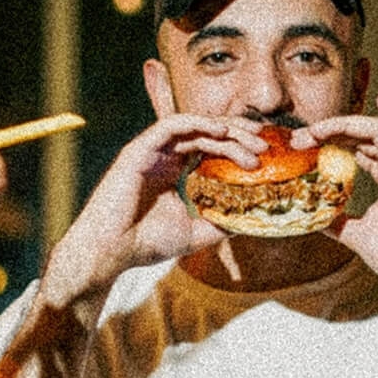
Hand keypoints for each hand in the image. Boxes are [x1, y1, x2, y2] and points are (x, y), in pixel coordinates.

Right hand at [46, 116, 266, 301]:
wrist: (110, 253)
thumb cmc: (144, 244)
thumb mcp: (194, 234)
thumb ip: (219, 224)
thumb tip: (250, 222)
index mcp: (172, 168)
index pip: (209, 147)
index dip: (237, 145)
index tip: (264, 155)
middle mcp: (162, 154)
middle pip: (207, 132)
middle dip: (239, 133)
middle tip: (266, 143)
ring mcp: (150, 150)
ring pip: (195, 126)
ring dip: (227, 130)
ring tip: (254, 142)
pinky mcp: (139, 149)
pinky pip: (171, 125)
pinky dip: (198, 124)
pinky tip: (222, 133)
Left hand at [296, 96, 377, 289]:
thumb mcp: (357, 236)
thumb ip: (338, 223)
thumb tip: (312, 219)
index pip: (356, 147)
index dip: (329, 140)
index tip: (300, 144)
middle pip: (363, 135)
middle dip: (330, 131)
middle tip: (300, 137)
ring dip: (348, 125)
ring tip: (319, 128)